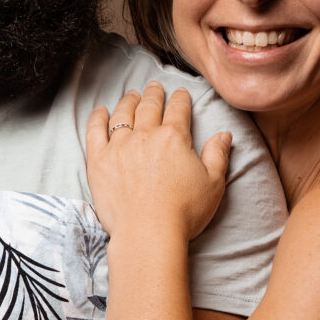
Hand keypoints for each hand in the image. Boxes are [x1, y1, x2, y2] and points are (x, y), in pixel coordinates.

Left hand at [85, 81, 230, 240]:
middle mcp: (145, 135)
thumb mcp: (213, 184)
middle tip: (154, 87)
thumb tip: (224, 135)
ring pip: (123, 114)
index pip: (178, 109)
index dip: (179, 99)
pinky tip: (100, 111)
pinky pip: (95, 131)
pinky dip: (97, 117)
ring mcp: (119, 146)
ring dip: (128, 101)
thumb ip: (218, 155)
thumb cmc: (184, 212)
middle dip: (153, 94)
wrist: (148, 233)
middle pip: (149, 106)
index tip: (179, 93)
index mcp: (174, 137)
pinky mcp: (99, 160)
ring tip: (131, 95)